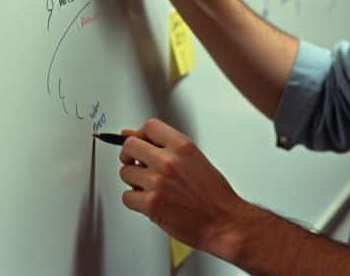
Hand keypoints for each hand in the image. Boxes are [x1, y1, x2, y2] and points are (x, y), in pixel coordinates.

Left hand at [118, 119, 250, 260]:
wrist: (224, 221)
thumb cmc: (214, 195)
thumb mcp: (195, 160)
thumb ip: (168, 148)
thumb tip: (137, 137)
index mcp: (182, 146)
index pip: (149, 127)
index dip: (140, 135)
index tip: (140, 143)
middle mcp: (168, 161)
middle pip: (130, 146)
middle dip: (129, 156)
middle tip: (135, 164)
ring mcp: (158, 182)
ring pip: (125, 172)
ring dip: (133, 181)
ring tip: (149, 188)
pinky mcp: (151, 204)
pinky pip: (127, 197)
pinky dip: (135, 202)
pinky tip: (149, 202)